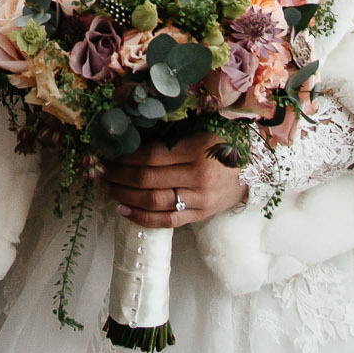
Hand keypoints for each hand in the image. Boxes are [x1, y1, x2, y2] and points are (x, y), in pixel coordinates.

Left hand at [97, 130, 245, 229]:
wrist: (254, 172)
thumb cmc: (222, 146)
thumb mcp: (200, 132)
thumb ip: (171, 135)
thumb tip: (130, 136)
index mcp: (197, 150)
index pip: (151, 155)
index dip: (124, 156)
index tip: (107, 153)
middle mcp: (198, 177)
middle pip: (147, 179)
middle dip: (118, 175)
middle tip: (99, 171)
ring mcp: (199, 200)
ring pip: (153, 201)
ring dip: (124, 195)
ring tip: (107, 188)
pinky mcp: (199, 216)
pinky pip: (166, 221)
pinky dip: (141, 218)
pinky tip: (123, 210)